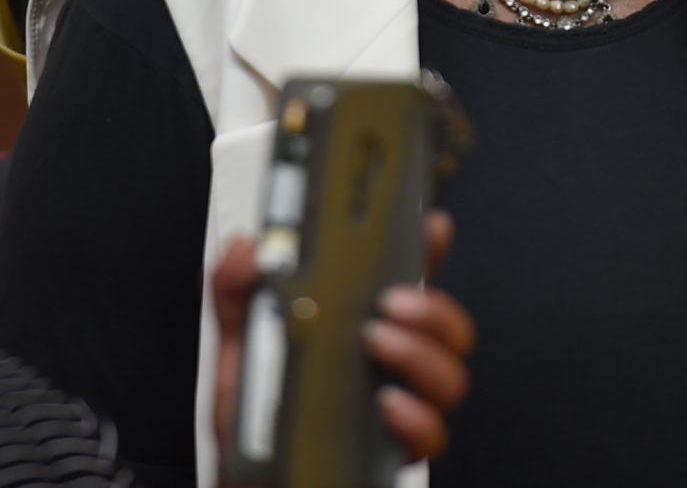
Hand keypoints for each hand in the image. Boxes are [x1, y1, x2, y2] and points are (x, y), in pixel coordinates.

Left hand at [212, 212, 473, 478]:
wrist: (249, 487)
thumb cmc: (255, 422)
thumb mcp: (238, 348)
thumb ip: (236, 292)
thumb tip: (246, 250)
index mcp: (359, 327)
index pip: (408, 279)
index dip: (429, 248)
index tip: (430, 225)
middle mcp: (389, 365)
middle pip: (448, 326)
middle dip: (431, 305)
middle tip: (388, 301)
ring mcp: (398, 408)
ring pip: (450, 376)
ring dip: (422, 354)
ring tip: (377, 344)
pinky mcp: (394, 454)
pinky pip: (432, 436)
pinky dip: (416, 416)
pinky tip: (386, 404)